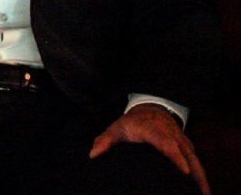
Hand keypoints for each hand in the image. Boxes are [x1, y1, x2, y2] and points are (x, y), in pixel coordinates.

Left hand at [89, 104, 209, 194]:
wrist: (151, 109)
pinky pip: (196, 162)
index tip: (184, 170)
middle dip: (195, 172)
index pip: (166, 143)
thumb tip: (93, 154)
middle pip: (187, 154)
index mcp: (153, 130)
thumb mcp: (117, 128)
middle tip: (202, 192)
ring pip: (195, 159)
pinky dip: (201, 175)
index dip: (176, 156)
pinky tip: (202, 190)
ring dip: (202, 177)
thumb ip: (105, 141)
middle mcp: (171, 136)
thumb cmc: (132, 123)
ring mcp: (182, 141)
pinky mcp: (188, 147)